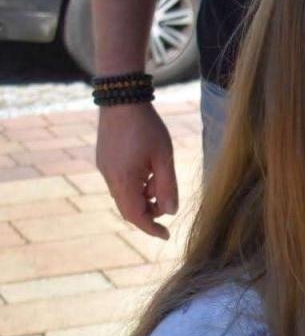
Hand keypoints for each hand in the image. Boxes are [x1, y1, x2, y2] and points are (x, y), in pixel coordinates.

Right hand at [96, 102, 176, 238]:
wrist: (121, 99)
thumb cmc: (146, 127)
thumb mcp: (164, 158)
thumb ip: (167, 187)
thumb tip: (170, 212)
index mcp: (123, 180)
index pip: (136, 215)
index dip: (151, 228)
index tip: (166, 236)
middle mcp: (109, 177)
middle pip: (128, 208)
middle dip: (149, 213)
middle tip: (167, 208)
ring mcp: (104, 169)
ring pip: (125, 195)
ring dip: (144, 197)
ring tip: (159, 179)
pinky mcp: (104, 161)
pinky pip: (120, 183)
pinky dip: (136, 186)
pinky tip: (148, 171)